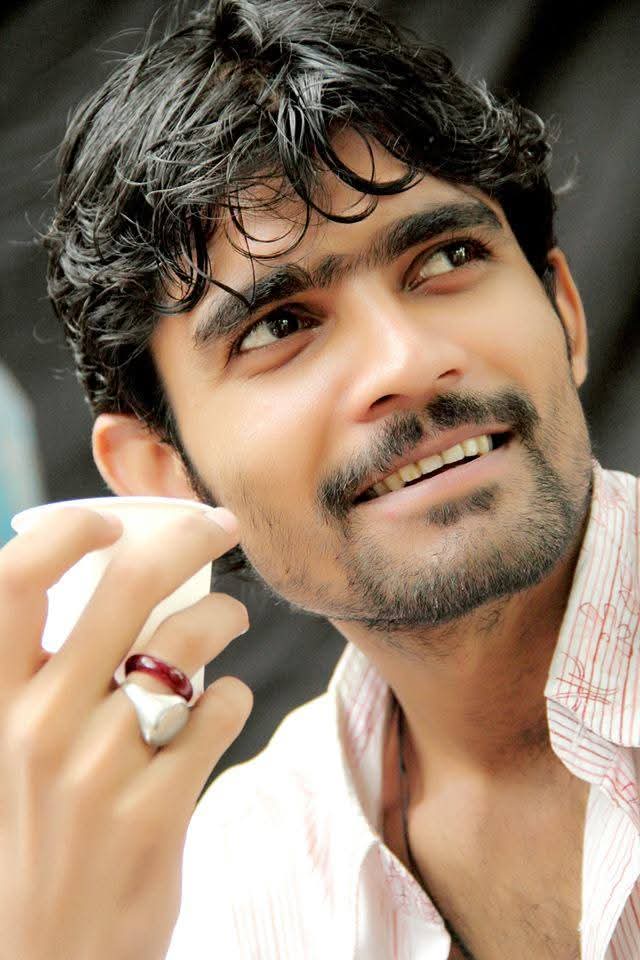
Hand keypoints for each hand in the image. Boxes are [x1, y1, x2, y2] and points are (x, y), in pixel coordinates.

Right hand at [0, 506, 252, 959]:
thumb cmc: (32, 835)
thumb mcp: (11, 747)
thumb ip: (47, 674)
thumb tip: (114, 579)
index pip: (14, 581)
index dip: (69, 532)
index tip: (112, 523)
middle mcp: (37, 727)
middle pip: (126, 587)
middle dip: (185, 539)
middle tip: (217, 527)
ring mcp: (97, 771)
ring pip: (188, 642)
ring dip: (224, 616)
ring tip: (231, 620)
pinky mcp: (154, 812)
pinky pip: (218, 713)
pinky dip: (231, 697)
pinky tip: (220, 707)